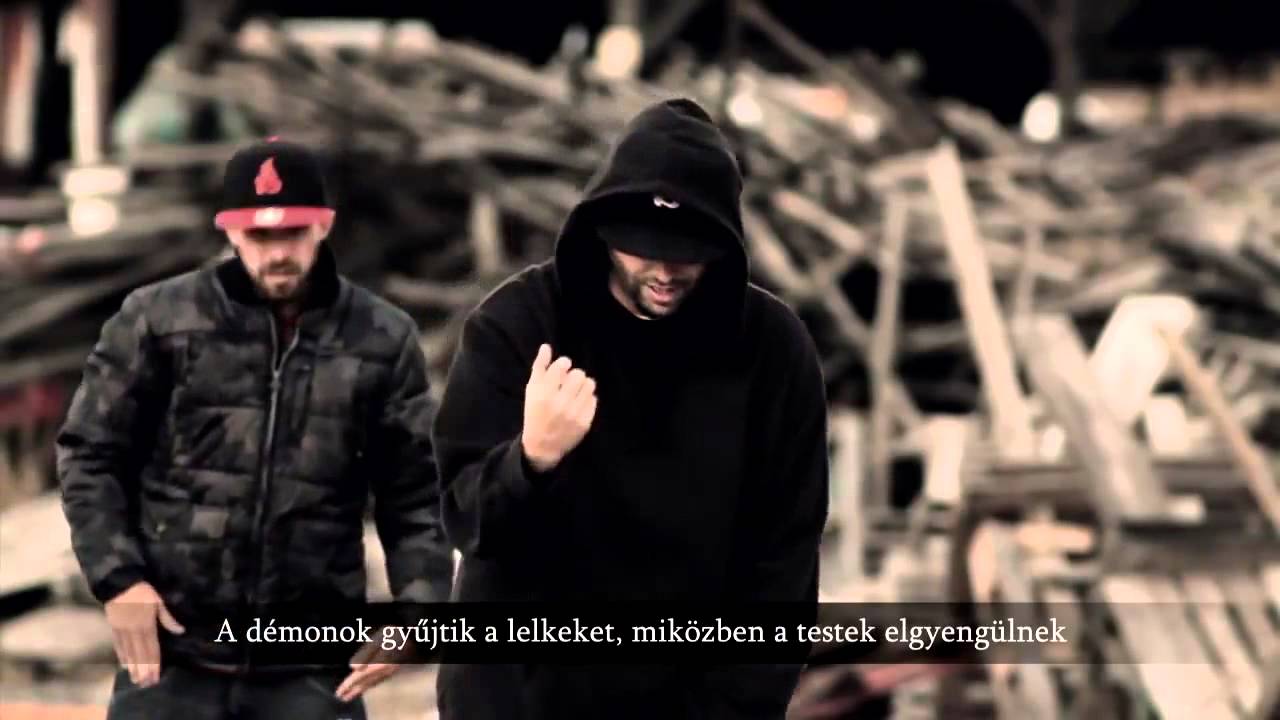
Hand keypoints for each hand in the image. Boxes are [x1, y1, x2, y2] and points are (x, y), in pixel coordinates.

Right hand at [103, 581, 184, 686]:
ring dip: (132, 667)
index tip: (155, 676)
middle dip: (143, 671)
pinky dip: (122, 656)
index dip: (154, 664)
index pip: (151, 649)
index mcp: (146, 625)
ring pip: (128, 653)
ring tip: (135, 680)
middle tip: (146, 685)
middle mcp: (133, 631)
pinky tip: (125, 665)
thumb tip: (180, 631)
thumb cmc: (142, 591)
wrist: (118, 583)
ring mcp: (122, 631)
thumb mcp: (158, 602)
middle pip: (140, 654)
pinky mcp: (113, 628)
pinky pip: (118, 646)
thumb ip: (167, 618)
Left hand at [336, 635, 404, 701]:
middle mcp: (385, 671)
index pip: (359, 677)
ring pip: (373, 683)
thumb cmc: (397, 633)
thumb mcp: (380, 637)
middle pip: (366, 683)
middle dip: (353, 690)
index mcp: (380, 663)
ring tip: (351, 694)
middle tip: (342, 697)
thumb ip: (367, 652)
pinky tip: (367, 685)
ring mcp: (390, 671)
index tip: (338, 692)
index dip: (348, 684)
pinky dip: (370, 685)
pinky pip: (379, 681)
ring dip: (361, 689)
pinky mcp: (394, 669)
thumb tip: (353, 667)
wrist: (416, 636)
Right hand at [521, 344, 597, 471]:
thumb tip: (546, 347)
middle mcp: (559, 403)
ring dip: (584, 385)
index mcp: (544, 393)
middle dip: (574, 375)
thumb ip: (539, 367)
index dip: (564, 364)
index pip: (562, 366)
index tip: (563, 368)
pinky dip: (587, 399)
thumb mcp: (532, 390)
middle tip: (569, 382)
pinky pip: (594, 400)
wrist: (542, 445)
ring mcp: (574, 414)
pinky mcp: (585, 423)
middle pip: (579, 374)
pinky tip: (579, 403)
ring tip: (576, 390)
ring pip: (589, 385)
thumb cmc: (535, 413)